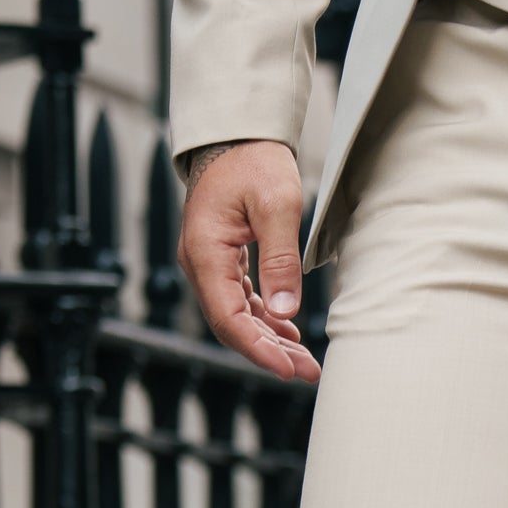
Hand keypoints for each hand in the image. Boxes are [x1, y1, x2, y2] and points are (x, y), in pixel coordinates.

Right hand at [177, 140, 321, 381]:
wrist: (237, 134)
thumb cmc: (254, 161)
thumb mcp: (277, 206)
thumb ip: (280, 258)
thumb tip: (285, 311)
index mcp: (205, 253)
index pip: (228, 318)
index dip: (258, 348)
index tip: (288, 370)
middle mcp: (199, 263)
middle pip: (232, 324)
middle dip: (269, 352)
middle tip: (308, 372)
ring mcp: (208, 262)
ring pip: (237, 314)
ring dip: (269, 339)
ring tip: (304, 360)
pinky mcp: (221, 258)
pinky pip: (240, 298)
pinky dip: (264, 318)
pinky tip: (287, 331)